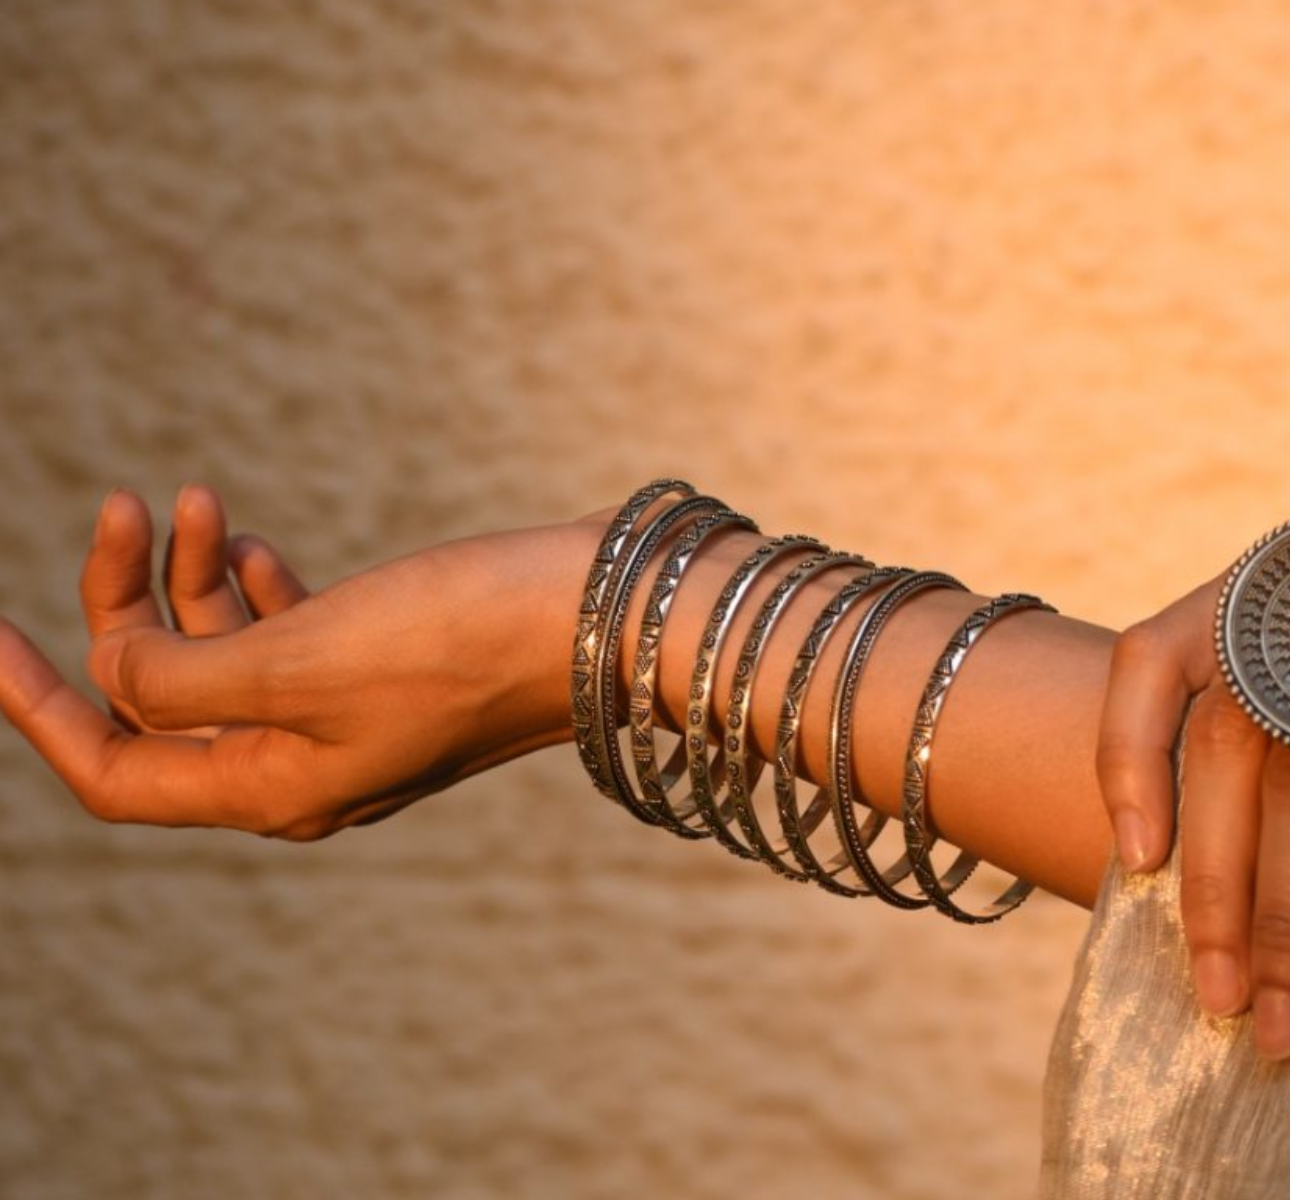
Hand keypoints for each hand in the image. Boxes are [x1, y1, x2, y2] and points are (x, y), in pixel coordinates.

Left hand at [0, 486, 598, 838]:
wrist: (598, 617)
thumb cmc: (458, 639)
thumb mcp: (302, 659)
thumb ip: (183, 677)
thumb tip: (115, 676)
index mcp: (273, 791)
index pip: (114, 771)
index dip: (37, 705)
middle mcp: (301, 769)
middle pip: (164, 703)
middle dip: (125, 607)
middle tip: (123, 507)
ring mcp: (347, 720)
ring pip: (224, 660)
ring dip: (190, 582)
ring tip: (195, 500)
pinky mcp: (386, 672)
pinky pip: (284, 640)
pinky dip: (252, 588)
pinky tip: (248, 538)